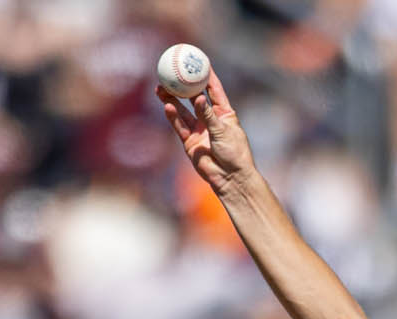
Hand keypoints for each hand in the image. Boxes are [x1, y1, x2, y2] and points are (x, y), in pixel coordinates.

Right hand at [158, 70, 254, 196]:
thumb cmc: (235, 154)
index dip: (206, 75)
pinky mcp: (190, 142)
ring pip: (182, 110)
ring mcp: (199, 130)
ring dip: (172, 99)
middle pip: (193, 97)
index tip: (198, 60)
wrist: (231, 179)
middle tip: (171, 73)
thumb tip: (199, 97)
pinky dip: (173, 116)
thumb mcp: (223, 132)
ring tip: (161, 88)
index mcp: (224, 113)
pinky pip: (179, 126)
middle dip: (182, 85)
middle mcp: (210, 119)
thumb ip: (209, 115)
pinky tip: (166, 106)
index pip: (214, 90)